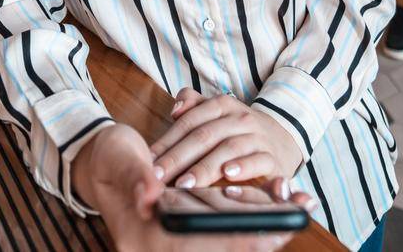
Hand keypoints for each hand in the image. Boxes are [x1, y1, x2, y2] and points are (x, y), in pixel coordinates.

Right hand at [73, 125, 305, 251]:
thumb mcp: (120, 161)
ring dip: (264, 227)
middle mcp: (163, 247)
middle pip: (220, 250)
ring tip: (299, 208)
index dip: (236, 242)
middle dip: (260, 236)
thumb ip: (135, 178)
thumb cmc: (110, 159)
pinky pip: (228, 229)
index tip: (272, 233)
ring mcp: (179, 239)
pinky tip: (280, 204)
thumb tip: (150, 196)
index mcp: (143, 241)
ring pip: (228, 241)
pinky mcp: (192, 227)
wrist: (103, 161)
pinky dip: (254, 217)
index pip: (197, 249)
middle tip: (298, 217)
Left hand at [151, 89, 304, 190]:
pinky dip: (243, 168)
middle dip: (178, 157)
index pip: (190, 121)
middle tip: (158, 176)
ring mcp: (258, 138)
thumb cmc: (237, 131)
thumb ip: (193, 105)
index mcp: (223, 105)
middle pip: (204, 136)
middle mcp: (240, 119)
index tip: (149, 160)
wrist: (282, 139)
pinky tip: (227, 176)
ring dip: (204, 167)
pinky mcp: (273, 159)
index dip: (167, 140)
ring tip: (185, 182)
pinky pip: (258, 161)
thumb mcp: (217, 114)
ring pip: (228, 149)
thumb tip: (175, 109)